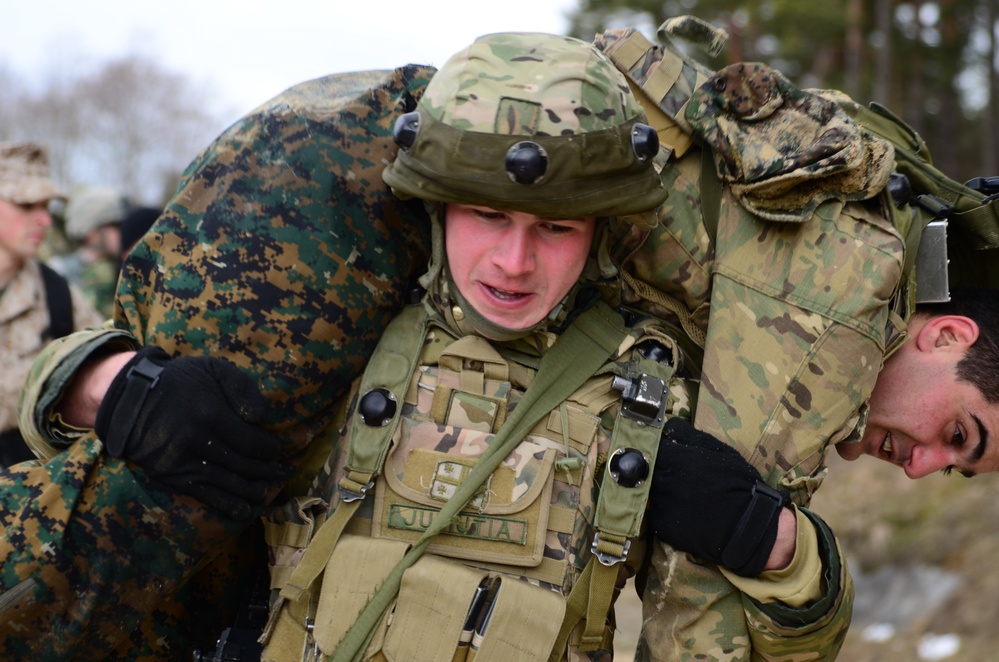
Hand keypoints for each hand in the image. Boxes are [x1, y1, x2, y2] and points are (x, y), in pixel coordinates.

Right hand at [95, 346, 283, 519]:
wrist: (130, 398)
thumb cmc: (179, 381)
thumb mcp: (212, 368)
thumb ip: (241, 387)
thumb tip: (261, 415)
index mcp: (210, 414)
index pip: (250, 442)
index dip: (268, 450)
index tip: (276, 450)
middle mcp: (197, 441)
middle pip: (242, 464)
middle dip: (265, 470)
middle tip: (278, 471)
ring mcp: (182, 462)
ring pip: (227, 483)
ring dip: (252, 490)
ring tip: (267, 490)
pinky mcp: (171, 476)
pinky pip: (205, 495)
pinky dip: (228, 504)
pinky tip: (246, 510)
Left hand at [647, 417, 789, 576]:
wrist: (748, 528)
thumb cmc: (739, 484)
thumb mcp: (720, 451)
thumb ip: (689, 435)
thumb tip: (668, 424)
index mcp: (675, 460)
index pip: (650, 445)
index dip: (656, 446)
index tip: (662, 448)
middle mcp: (662, 482)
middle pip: (646, 468)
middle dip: (655, 466)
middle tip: (673, 471)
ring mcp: (660, 506)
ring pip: (649, 489)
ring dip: (659, 487)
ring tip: (681, 492)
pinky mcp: (662, 526)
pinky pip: (656, 511)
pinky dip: (665, 508)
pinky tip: (683, 509)